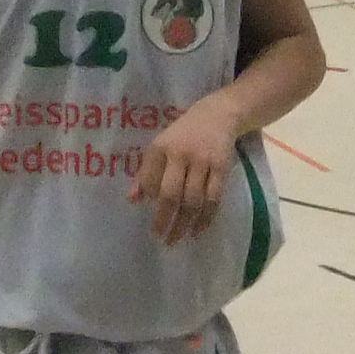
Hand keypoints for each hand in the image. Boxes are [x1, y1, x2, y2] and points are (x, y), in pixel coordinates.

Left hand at [132, 105, 239, 243]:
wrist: (218, 115)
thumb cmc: (183, 135)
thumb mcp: (160, 146)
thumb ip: (146, 173)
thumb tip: (133, 200)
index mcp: (161, 148)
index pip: (149, 180)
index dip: (148, 200)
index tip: (148, 216)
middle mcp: (180, 154)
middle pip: (171, 194)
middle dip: (164, 220)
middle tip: (160, 238)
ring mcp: (202, 161)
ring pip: (193, 200)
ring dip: (184, 223)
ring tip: (176, 239)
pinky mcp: (221, 168)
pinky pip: (213, 198)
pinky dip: (205, 218)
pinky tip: (198, 230)